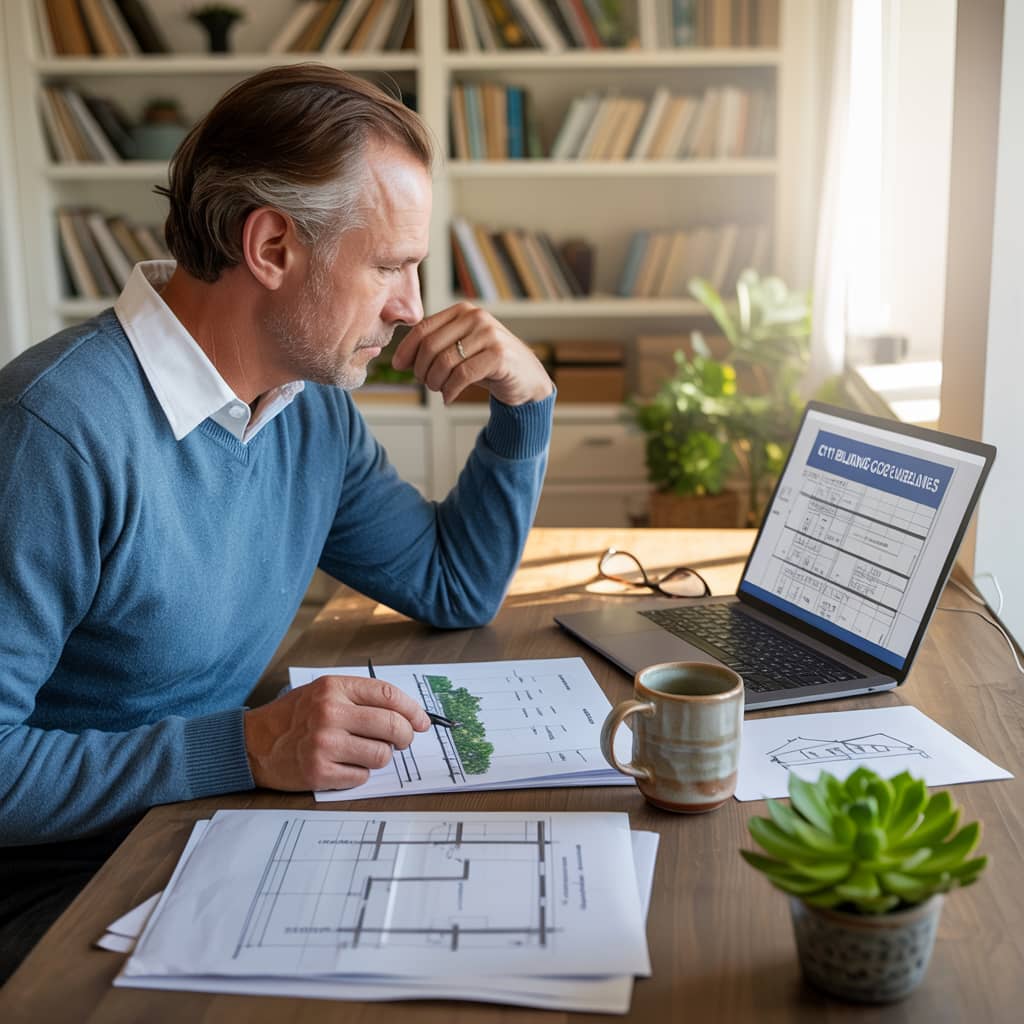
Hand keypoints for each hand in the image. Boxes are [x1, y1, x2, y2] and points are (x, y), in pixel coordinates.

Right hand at [243, 675, 429, 791]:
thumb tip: (409, 716)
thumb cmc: (295, 716)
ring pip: (381, 755)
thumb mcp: (325, 692)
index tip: (422, 722)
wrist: (254, 743)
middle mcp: (329, 713)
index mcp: (334, 687)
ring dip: (380, 756)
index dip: (413, 710)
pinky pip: (362, 776)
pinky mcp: (319, 772)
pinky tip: (343, 765)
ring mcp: (324, 744)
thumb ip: (362, 698)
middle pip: (392, 726)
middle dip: (405, 737)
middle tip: (401, 741)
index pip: (389, 695)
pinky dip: (359, 773)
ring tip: (362, 752)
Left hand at [392, 302, 552, 405]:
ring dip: (436, 383)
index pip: (423, 328)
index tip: (398, 366)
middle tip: (427, 384)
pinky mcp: (498, 355)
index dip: (406, 349)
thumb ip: (437, 346)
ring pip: (445, 362)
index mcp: (462, 311)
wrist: (526, 378)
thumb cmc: (488, 365)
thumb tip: (401, 359)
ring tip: (441, 391)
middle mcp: (476, 317)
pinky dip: (451, 390)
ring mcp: (489, 334)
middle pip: (430, 346)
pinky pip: (462, 375)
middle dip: (422, 370)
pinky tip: (449, 398)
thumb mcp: (461, 349)